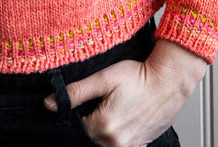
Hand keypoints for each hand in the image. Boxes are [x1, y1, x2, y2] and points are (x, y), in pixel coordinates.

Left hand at [45, 39, 206, 146]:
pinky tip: (118, 118)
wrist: (169, 83)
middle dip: (87, 123)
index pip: (75, 128)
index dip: (73, 115)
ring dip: (100, 130)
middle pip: (88, 138)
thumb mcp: (104, 78)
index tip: (79, 103)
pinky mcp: (138, 146)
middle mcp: (115, 143)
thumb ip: (76, 92)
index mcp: (104, 126)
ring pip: (102, 144)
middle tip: (97, 104)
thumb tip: (49, 104)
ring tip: (109, 109)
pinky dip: (113, 136)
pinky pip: (117, 146)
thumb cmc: (139, 77)